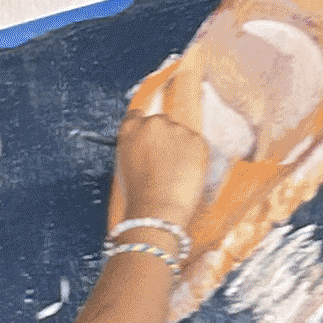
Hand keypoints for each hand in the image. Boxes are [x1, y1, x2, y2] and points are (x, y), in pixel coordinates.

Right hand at [110, 95, 217, 240]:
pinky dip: (196, 156)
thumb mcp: (125, 162)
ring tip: (176, 172)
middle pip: (162, 122)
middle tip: (165, 162)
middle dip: (165, 138)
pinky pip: (197, 144)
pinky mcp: (197, 139)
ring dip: (181, 147)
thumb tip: (147, 145)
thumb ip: (135, 145)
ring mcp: (177, 129)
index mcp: (131, 127)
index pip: (138, 116)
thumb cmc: (139, 192)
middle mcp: (153, 122)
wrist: (157, 206)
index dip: (146, 131)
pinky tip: (186, 173)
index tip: (151, 141)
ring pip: (181, 133)